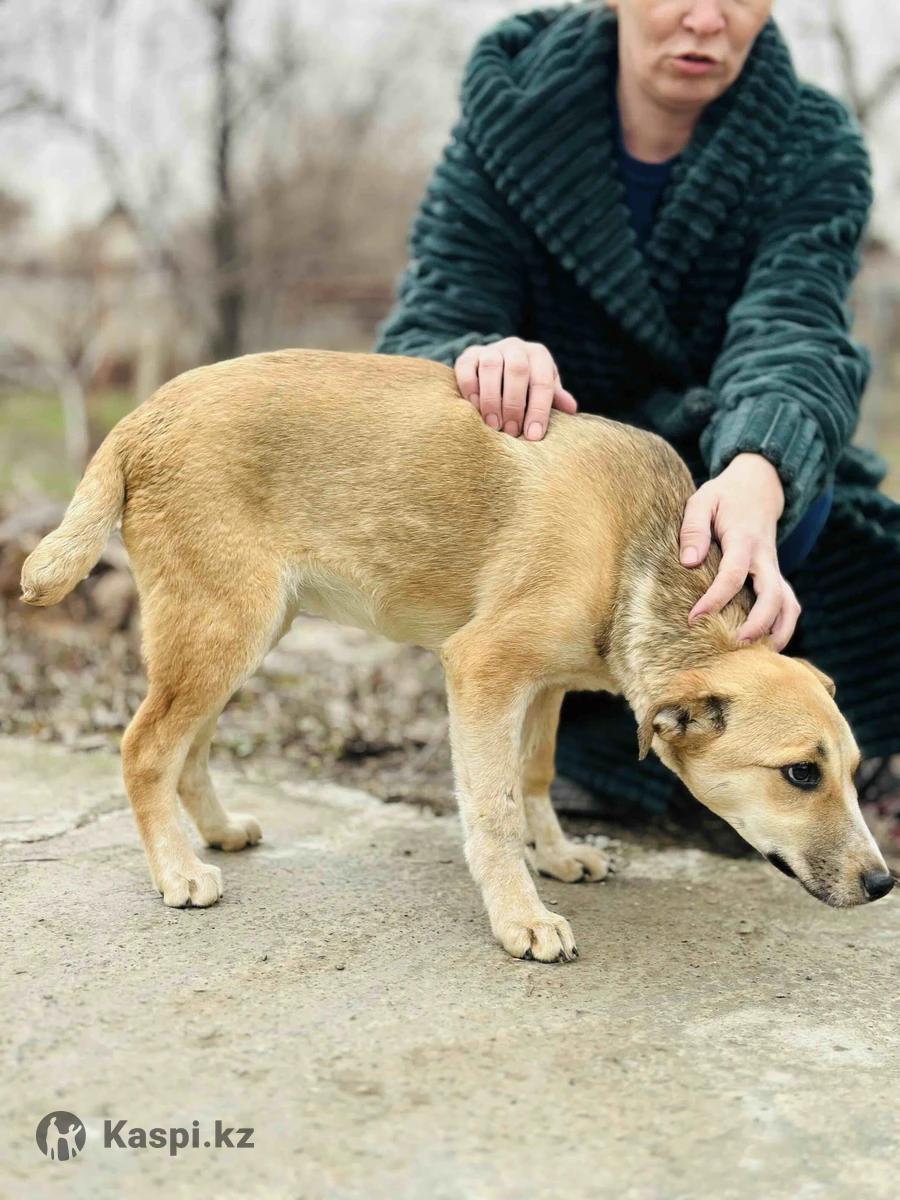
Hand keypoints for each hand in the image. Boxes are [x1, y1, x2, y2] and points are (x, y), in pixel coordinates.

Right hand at [454, 338, 576, 439]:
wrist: (496, 364)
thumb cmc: (525, 384)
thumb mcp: (542, 389)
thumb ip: (555, 398)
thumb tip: (571, 410)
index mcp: (538, 355)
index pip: (542, 381)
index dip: (539, 409)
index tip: (533, 435)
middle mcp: (515, 347)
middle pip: (517, 370)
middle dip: (515, 405)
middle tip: (512, 432)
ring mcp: (490, 349)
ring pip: (491, 367)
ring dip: (492, 400)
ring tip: (493, 425)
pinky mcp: (468, 356)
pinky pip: (467, 370)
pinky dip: (471, 391)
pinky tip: (475, 409)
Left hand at [679, 453, 800, 651]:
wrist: (759, 487)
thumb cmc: (724, 497)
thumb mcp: (702, 500)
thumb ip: (693, 528)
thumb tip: (689, 562)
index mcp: (744, 540)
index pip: (734, 574)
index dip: (716, 598)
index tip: (694, 618)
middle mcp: (766, 558)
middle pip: (773, 596)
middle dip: (758, 624)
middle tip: (735, 644)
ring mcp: (775, 570)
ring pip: (789, 606)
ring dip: (778, 632)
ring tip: (758, 658)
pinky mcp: (777, 578)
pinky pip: (789, 607)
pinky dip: (783, 628)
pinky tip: (766, 649)